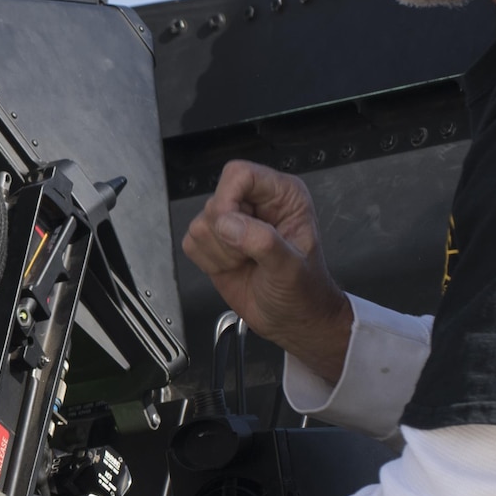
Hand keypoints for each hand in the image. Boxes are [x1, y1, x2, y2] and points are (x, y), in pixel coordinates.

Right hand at [182, 161, 351, 380]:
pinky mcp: (214, 243)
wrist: (293, 321)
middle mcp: (255, 203)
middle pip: (215, 201)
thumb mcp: (291, 268)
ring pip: (200, 224)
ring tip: (246, 264)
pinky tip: (234, 269)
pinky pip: (191, 243)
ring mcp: (232, 223)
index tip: (234, 228)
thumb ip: (263, 242)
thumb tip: (228, 224)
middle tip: (252, 256)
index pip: (239, 174)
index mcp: (281, 195)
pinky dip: (209, 263)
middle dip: (227, 237)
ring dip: (220, 253)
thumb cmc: (304, 292)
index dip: (229, 199)